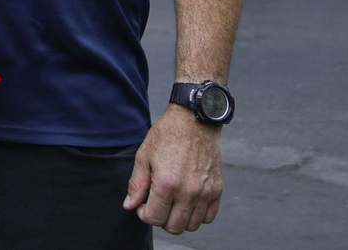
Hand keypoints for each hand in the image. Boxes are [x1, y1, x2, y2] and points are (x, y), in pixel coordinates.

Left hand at [123, 106, 222, 234]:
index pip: (154, 218)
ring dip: (179, 219)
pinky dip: (198, 215)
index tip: (143, 204)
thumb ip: (137, 184)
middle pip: (174, 227)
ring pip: (192, 225)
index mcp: (167, 184)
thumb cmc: (167, 135)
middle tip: (157, 204)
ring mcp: (205, 192)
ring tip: (172, 203)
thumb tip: (130, 205)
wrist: (195, 121)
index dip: (144, 214)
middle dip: (161, 219)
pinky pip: (209, 217)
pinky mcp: (217, 190)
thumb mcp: (144, 156)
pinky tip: (188, 202)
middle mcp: (188, 192)